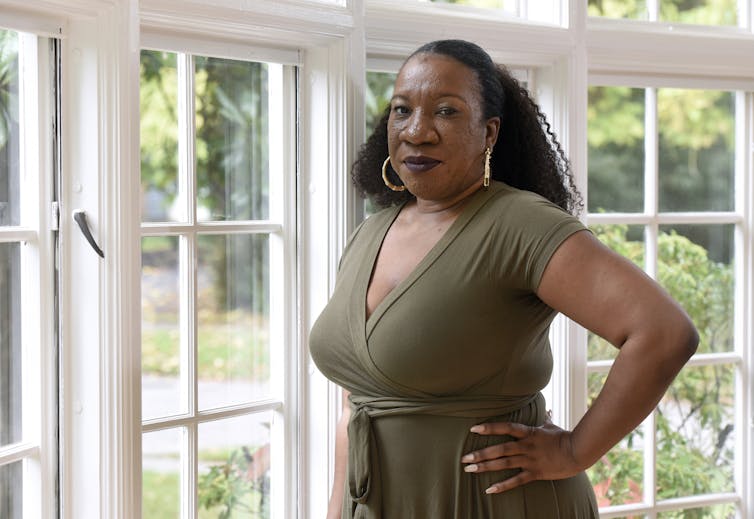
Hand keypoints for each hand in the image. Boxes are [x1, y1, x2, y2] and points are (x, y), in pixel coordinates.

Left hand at [460, 420, 582, 493]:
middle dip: (481, 453)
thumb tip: (548, 410)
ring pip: (504, 464)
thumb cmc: (564, 437)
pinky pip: (516, 481)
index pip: (505, 428)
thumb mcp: (551, 426)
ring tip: (470, 470)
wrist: (578, 452)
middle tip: (464, 458)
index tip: (473, 429)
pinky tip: (489, 489)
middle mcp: (526, 446)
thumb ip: (545, 419)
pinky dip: (502, 486)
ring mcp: (530, 460)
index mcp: (528, 432)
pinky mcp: (535, 473)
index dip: (489, 428)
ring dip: (486, 467)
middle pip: (500, 449)